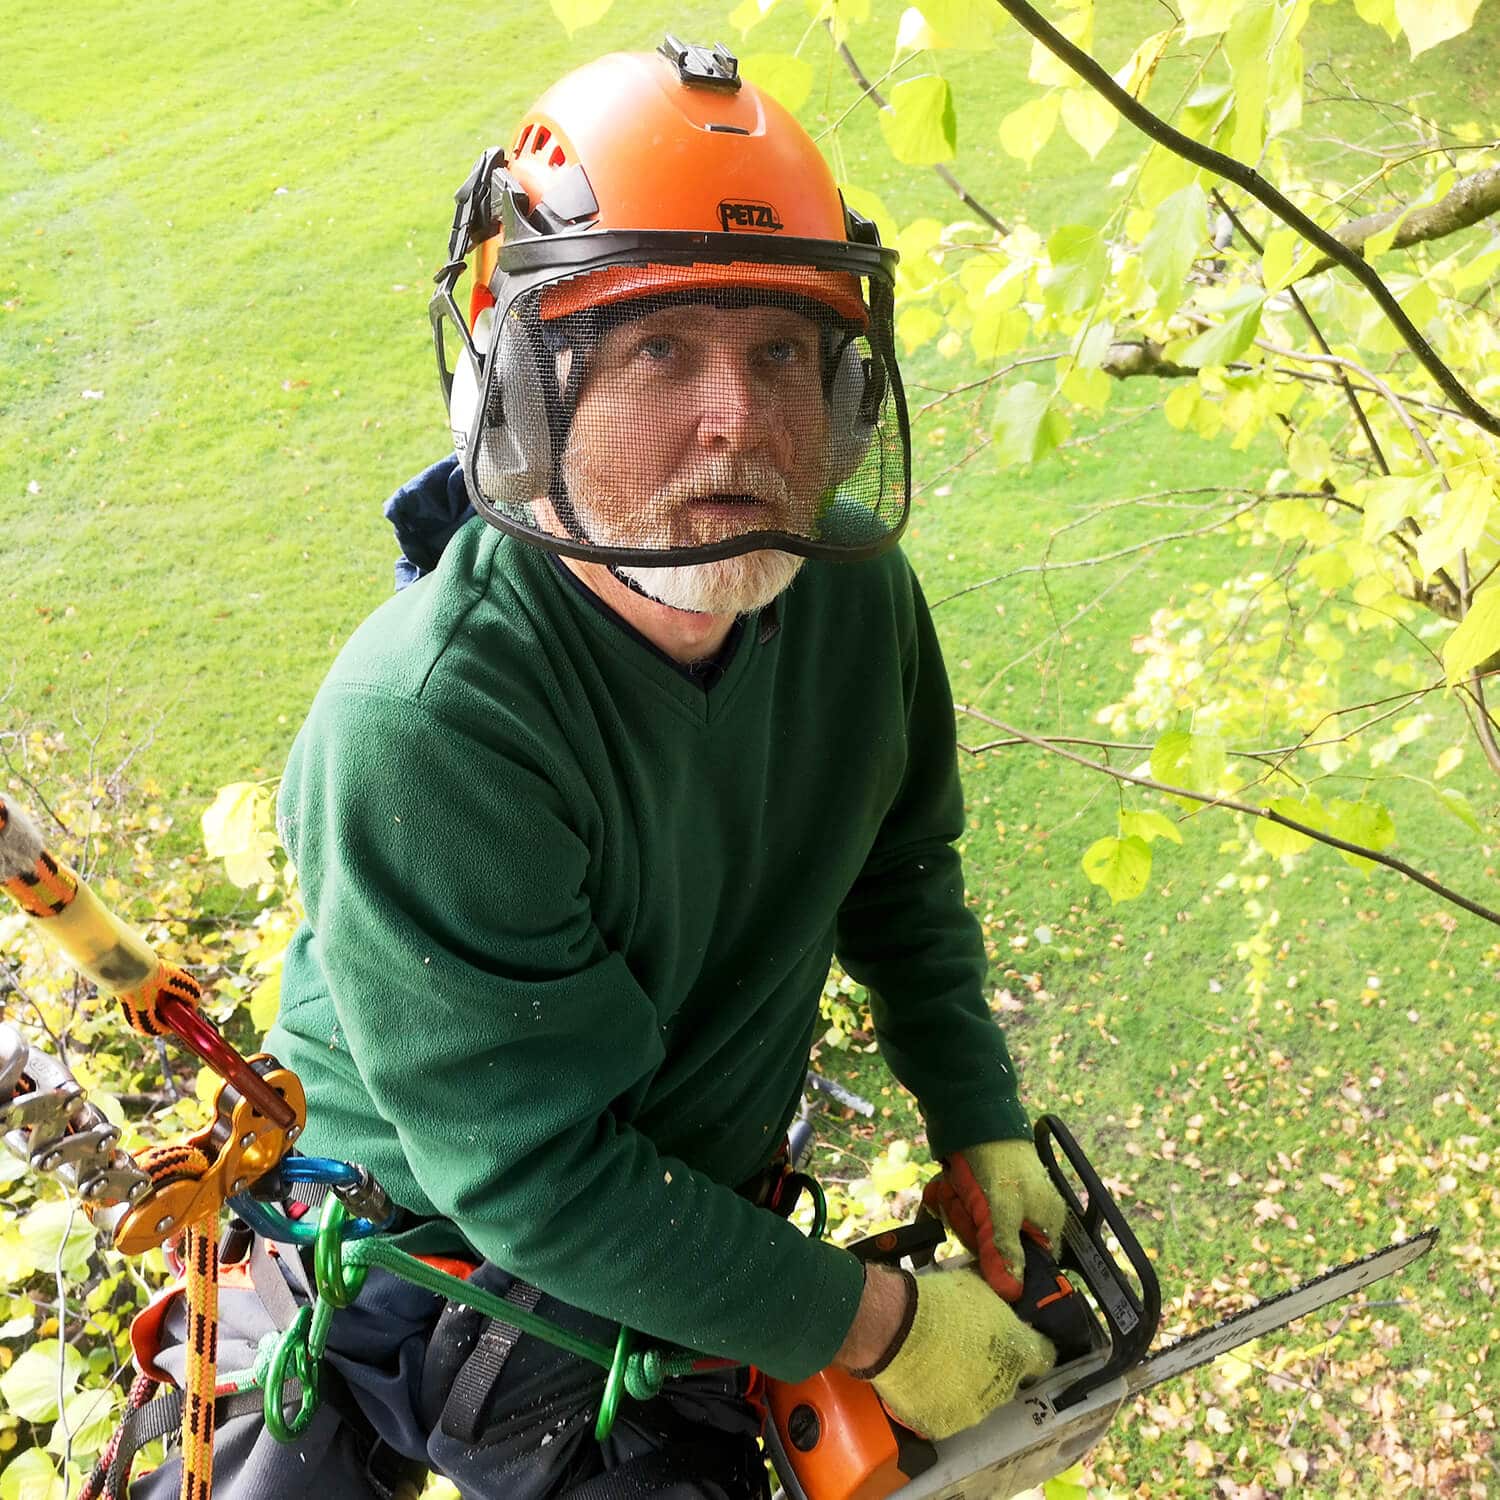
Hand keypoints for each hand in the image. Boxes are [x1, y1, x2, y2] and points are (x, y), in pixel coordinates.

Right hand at [861, 1266, 1054, 1439]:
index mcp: (1019, 1352)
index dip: (1030, 1346)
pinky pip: (946, 1413)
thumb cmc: (937, 1302)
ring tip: (937, 1362)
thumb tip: (1000, 1304)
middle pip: (1007, 1380)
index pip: (1044, 1356)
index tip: (1015, 1339)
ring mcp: (974, 1411)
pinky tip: (922, 1379)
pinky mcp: (944, 1426)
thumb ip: (997, 1304)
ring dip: (964, 1385)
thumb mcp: (977, 1288)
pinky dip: (937, 1400)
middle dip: (992, 1366)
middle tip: (963, 1345)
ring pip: (977, 1400)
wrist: (893, 1328)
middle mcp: (1004, 1389)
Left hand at [921, 1138, 1066, 1300]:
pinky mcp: (980, 1191)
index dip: (1002, 1263)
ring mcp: (1002, 1202)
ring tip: (956, 1193)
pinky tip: (945, 1193)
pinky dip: (950, 1204)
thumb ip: (1005, 1251)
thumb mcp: (1001, 1211)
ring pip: (976, 1230)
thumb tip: (1012, 1293)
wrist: (972, 1115)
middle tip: (967, 1210)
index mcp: (1046, 1221)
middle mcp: (1028, 1214)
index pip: (1029, 1265)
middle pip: (998, 1248)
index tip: (983, 1249)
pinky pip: (962, 1211)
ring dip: (959, 1214)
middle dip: (973, 1232)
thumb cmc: (996, 1163)